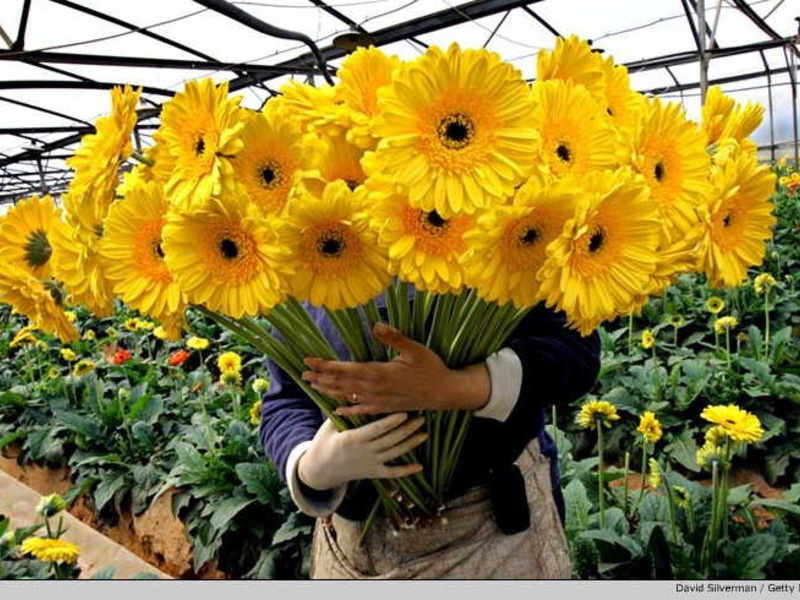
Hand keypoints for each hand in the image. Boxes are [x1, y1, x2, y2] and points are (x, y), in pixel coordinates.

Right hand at [297, 412, 426, 489]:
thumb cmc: (324, 443)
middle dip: (406, 429)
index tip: (404, 412)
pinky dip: (406, 471)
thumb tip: (351, 391)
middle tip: (421, 417)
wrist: (319, 471)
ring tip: (424, 433)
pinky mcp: (373, 473)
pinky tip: (420, 467)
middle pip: (389, 440)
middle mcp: (364, 453)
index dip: (391, 422)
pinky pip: (391, 473)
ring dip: (410, 444)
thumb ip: (342, 412)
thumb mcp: (329, 426)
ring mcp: (370, 464)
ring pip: (394, 454)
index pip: (376, 430)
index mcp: (352, 440)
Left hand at [301, 322, 490, 416]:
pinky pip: (362, 410)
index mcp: (379, 373)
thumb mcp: (415, 349)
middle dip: (321, 377)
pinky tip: (336, 411)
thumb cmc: (431, 368)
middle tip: (302, 373)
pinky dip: (348, 410)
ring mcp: (379, 400)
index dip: (326, 365)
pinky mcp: (385, 408)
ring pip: (348, 396)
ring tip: (312, 386)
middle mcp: (375, 389)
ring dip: (329, 390)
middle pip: (342, 383)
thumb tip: (376, 325)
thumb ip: (395, 337)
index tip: (309, 360)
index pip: (345, 369)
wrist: (445, 393)